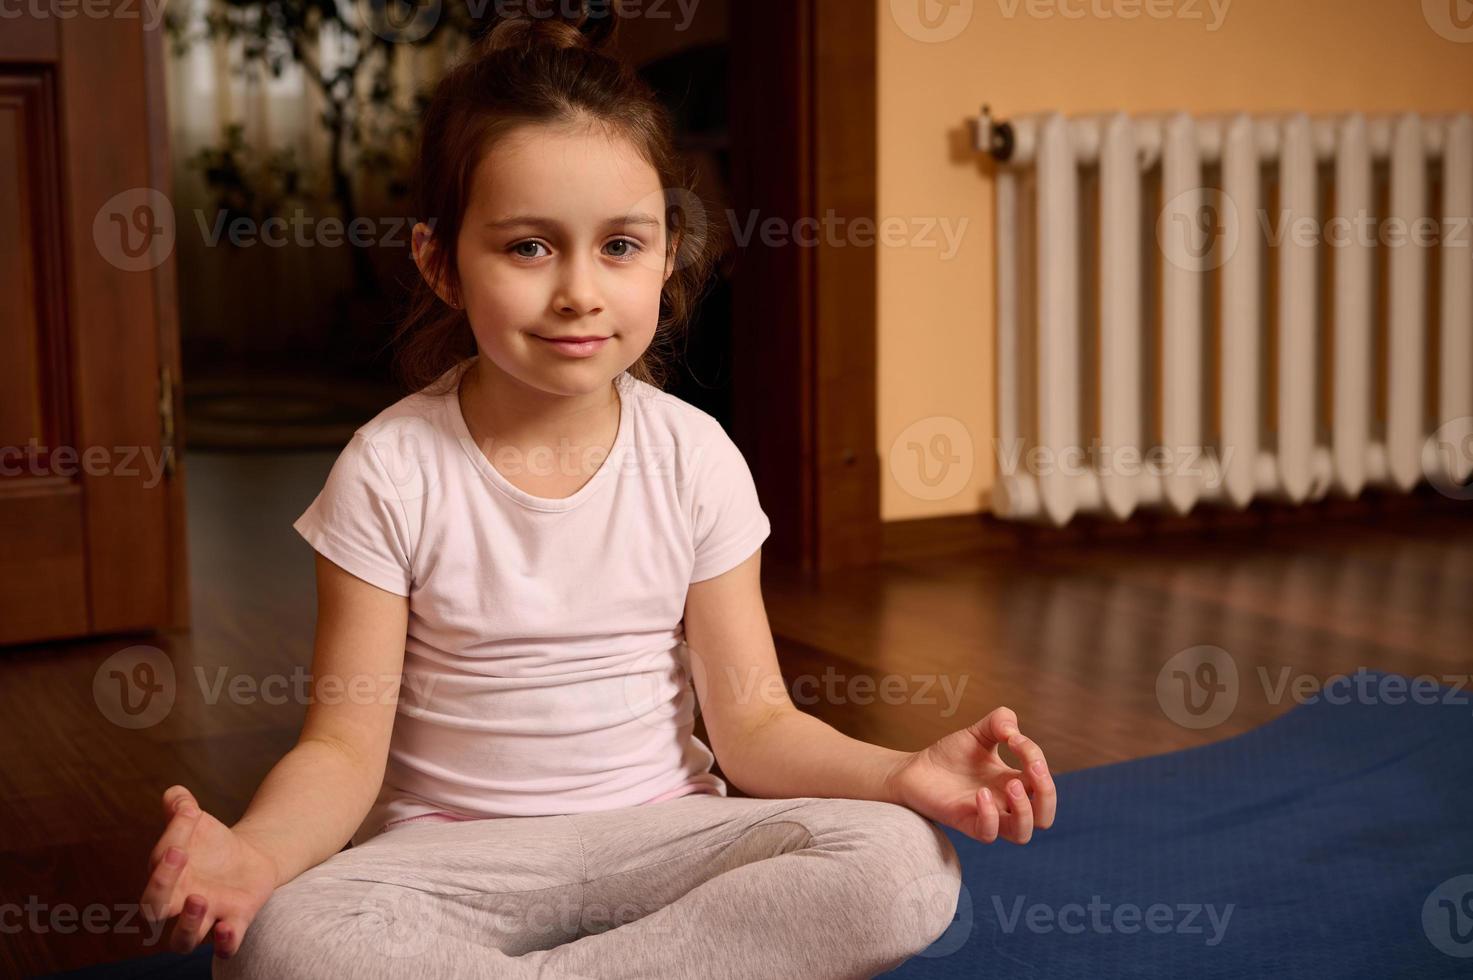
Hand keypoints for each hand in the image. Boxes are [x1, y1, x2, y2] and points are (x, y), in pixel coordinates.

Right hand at [139, 785, 278, 958]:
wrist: (247, 858)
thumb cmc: (210, 842)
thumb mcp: (196, 820)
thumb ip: (180, 806)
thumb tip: (174, 794)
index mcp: (164, 877)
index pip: (156, 864)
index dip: (171, 837)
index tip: (190, 813)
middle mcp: (177, 903)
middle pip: (151, 911)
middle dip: (160, 885)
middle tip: (179, 854)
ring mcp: (206, 916)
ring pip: (181, 941)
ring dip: (186, 923)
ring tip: (199, 898)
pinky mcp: (235, 921)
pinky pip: (224, 946)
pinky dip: (224, 943)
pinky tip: (226, 930)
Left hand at [883, 706, 1056, 843]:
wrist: (914, 768)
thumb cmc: (950, 755)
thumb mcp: (979, 731)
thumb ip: (1000, 721)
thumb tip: (1014, 732)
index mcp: (1014, 781)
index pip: (1041, 779)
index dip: (1034, 755)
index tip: (1011, 737)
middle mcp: (1004, 802)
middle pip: (1044, 817)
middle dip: (1047, 793)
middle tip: (1032, 768)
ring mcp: (986, 815)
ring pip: (1022, 833)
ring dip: (1024, 811)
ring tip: (1011, 784)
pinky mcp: (965, 823)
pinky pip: (988, 835)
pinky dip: (990, 816)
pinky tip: (980, 793)